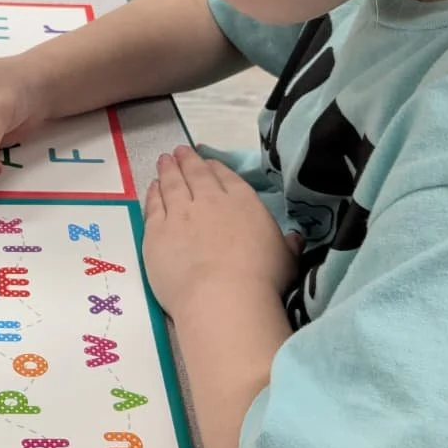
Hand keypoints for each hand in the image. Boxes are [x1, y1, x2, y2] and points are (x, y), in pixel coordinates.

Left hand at [143, 145, 300, 318]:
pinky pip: (153, 206)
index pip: (226, 177)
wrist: (223, 297)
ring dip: (167, 170)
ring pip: (171, 185)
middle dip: (187, 160)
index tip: (208, 162)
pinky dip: (152, 194)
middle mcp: (209, 200)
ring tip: (163, 160)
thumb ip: (287, 245)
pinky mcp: (156, 232)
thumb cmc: (262, 279)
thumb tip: (295, 239)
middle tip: (179, 151)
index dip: (215, 168)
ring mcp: (180, 214)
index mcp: (242, 201)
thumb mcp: (286, 259)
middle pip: (196, 174)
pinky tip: (151, 188)